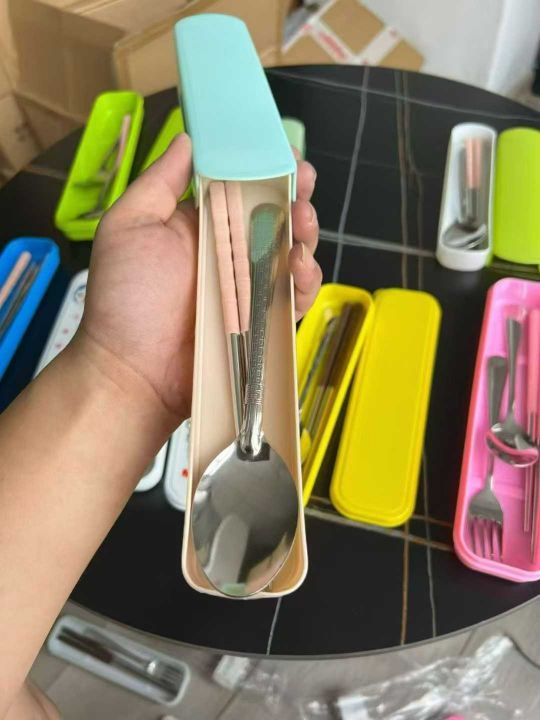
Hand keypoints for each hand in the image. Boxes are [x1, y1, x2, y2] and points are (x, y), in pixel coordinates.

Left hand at [78, 134, 321, 425]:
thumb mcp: (130, 226)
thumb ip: (160, 182)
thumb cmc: (126, 296)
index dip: (266, 168)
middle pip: (275, 217)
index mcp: (200, 226)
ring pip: (292, 252)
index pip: (242, 189)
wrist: (132, 370)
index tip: (284, 151)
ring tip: (303, 219)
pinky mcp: (264, 321)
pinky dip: (307, 279)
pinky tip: (300, 264)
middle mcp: (229, 253)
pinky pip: (296, 297)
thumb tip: (189, 138)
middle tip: (305, 180)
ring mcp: (249, 288)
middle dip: (296, 194)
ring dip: (306, 231)